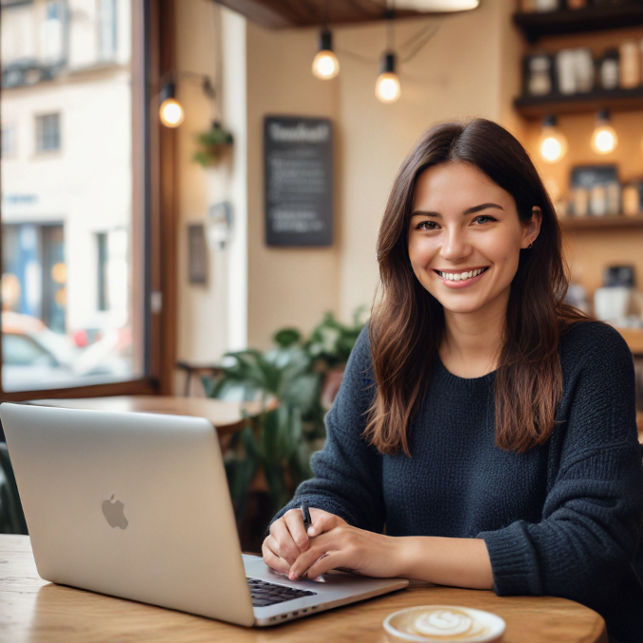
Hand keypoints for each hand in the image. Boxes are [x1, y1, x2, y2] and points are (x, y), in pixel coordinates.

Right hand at [262, 507, 346, 574]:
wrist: (317, 536)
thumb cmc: (322, 529)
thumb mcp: (328, 522)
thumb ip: (324, 522)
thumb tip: (313, 531)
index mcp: (292, 515)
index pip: (292, 523)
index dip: (300, 537)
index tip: (307, 547)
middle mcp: (279, 524)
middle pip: (283, 541)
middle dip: (296, 554)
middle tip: (306, 562)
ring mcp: (272, 537)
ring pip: (277, 551)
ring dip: (290, 562)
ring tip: (302, 567)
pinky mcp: (267, 549)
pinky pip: (269, 559)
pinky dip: (281, 567)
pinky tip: (292, 570)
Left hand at [286, 523, 402, 580]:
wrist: (397, 553)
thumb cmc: (374, 553)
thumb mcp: (350, 546)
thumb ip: (333, 549)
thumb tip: (313, 561)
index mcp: (337, 527)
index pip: (309, 531)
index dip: (295, 542)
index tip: (285, 555)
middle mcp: (339, 530)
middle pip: (308, 541)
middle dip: (293, 555)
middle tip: (283, 569)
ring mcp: (345, 540)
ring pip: (314, 549)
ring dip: (300, 563)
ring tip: (292, 575)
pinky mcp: (352, 552)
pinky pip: (329, 559)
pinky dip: (316, 568)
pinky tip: (310, 575)